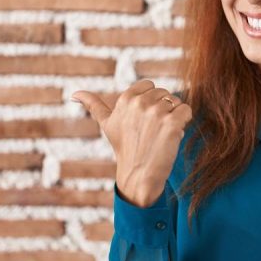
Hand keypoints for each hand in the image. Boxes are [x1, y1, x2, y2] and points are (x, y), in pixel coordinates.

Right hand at [72, 79, 192, 207]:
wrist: (139, 174)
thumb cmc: (124, 148)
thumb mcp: (107, 124)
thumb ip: (92, 105)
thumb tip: (73, 94)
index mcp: (126, 98)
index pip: (150, 86)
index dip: (151, 102)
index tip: (144, 119)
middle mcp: (140, 103)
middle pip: (164, 94)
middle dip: (163, 110)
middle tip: (152, 130)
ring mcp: (156, 113)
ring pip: (176, 102)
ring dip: (174, 117)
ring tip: (161, 134)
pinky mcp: (172, 124)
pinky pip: (187, 110)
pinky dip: (184, 121)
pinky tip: (174, 134)